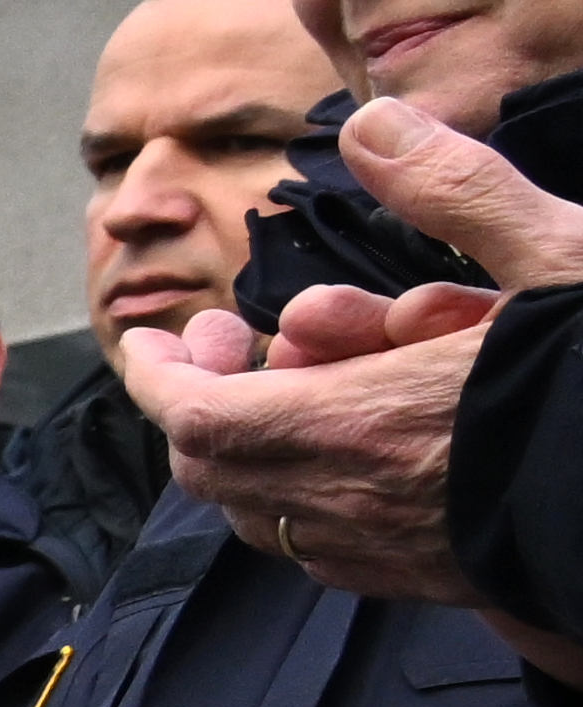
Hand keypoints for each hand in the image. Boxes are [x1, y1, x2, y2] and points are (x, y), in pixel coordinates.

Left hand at [139, 102, 578, 623]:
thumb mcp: (560, 255)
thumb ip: (458, 192)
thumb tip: (374, 124)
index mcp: (368, 423)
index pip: (201, 414)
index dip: (162, 375)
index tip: (163, 333)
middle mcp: (360, 502)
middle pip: (218, 467)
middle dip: (211, 396)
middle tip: (239, 338)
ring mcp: (389, 554)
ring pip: (268, 511)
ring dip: (267, 440)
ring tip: (318, 375)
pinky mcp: (427, 582)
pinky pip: (328, 547)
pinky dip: (316, 488)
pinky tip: (369, 441)